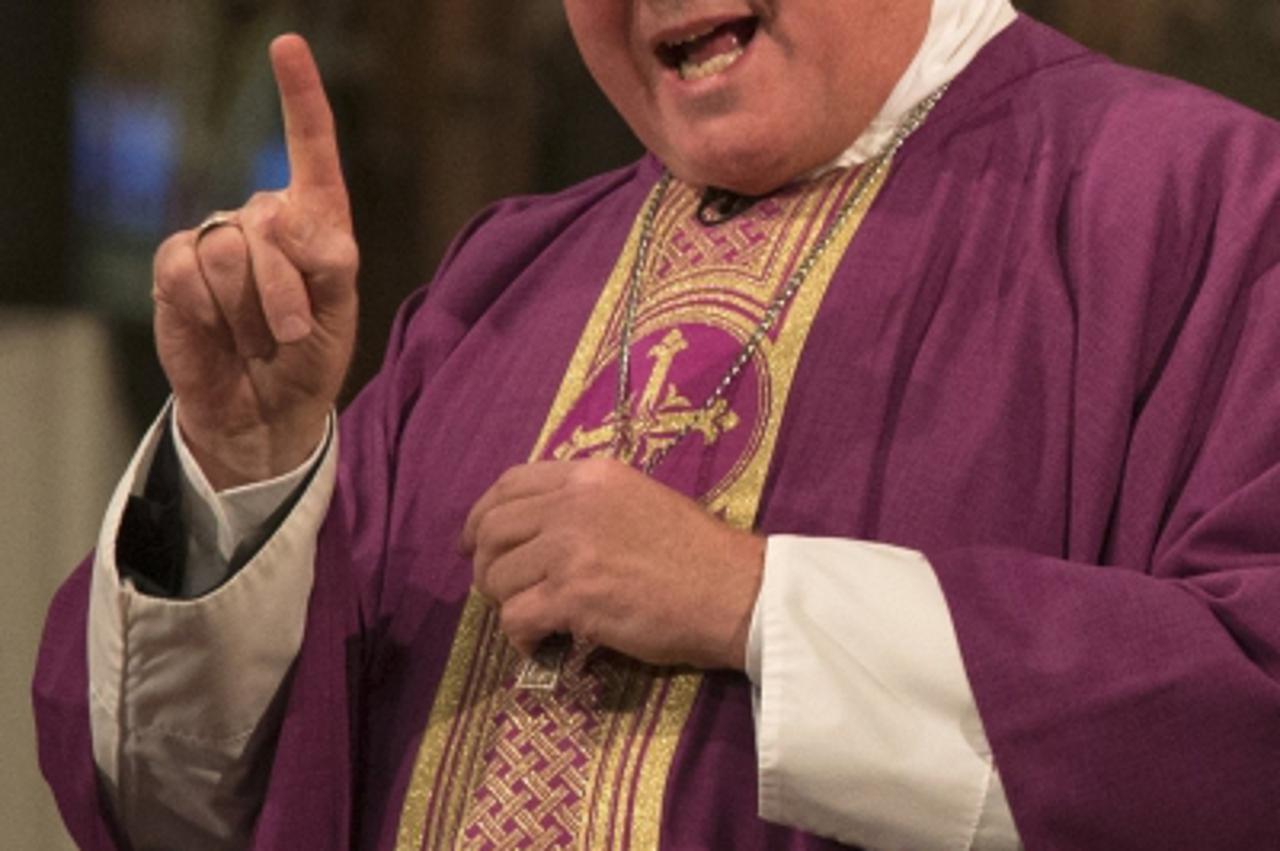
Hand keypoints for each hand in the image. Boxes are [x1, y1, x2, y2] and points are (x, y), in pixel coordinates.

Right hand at [152, 34, 357, 488]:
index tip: (286, 45)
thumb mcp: (340, 313)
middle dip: (289, 289)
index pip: (309, 147)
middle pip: (273, 223)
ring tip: (260, 338)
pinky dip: (209, 312)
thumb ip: (329, 261)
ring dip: (253, 308)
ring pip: (230, 249)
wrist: (266, 409)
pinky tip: (218, 332)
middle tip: (294, 331)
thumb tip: (284, 217)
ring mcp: (215, 240)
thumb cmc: (311, 357)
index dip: (299, 96)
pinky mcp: (175, 269)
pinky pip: (186, 272)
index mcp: (313, 218)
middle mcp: (262, 218)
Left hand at [461, 458, 765, 670]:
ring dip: (505, 603)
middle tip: (501, 590)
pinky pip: (515, 617)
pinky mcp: (574, 596)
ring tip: (531, 618)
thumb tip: (540, 528)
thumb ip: (589, 503)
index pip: (510, 483)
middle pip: (492, 529)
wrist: (735, 592)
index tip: (476, 541)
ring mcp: (571, 549)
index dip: (482, 514)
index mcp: (590, 475)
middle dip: (485, 564)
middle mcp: (573, 504)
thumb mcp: (640, 499)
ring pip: (498, 576)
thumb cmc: (698, 552)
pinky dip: (519, 636)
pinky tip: (540, 642)